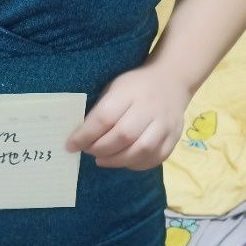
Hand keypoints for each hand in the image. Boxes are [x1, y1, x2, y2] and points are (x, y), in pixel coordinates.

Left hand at [65, 62, 190, 169]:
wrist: (171, 81)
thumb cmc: (134, 86)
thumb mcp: (114, 88)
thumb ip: (100, 111)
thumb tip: (80, 137)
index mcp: (130, 91)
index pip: (105, 117)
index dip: (85, 135)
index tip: (71, 145)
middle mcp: (150, 108)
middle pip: (124, 136)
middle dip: (100, 148)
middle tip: (88, 151)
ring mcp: (165, 124)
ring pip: (141, 150)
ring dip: (117, 160)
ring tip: (102, 160)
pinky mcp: (174, 137)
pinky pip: (155, 158)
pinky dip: (135, 164)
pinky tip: (123, 161)